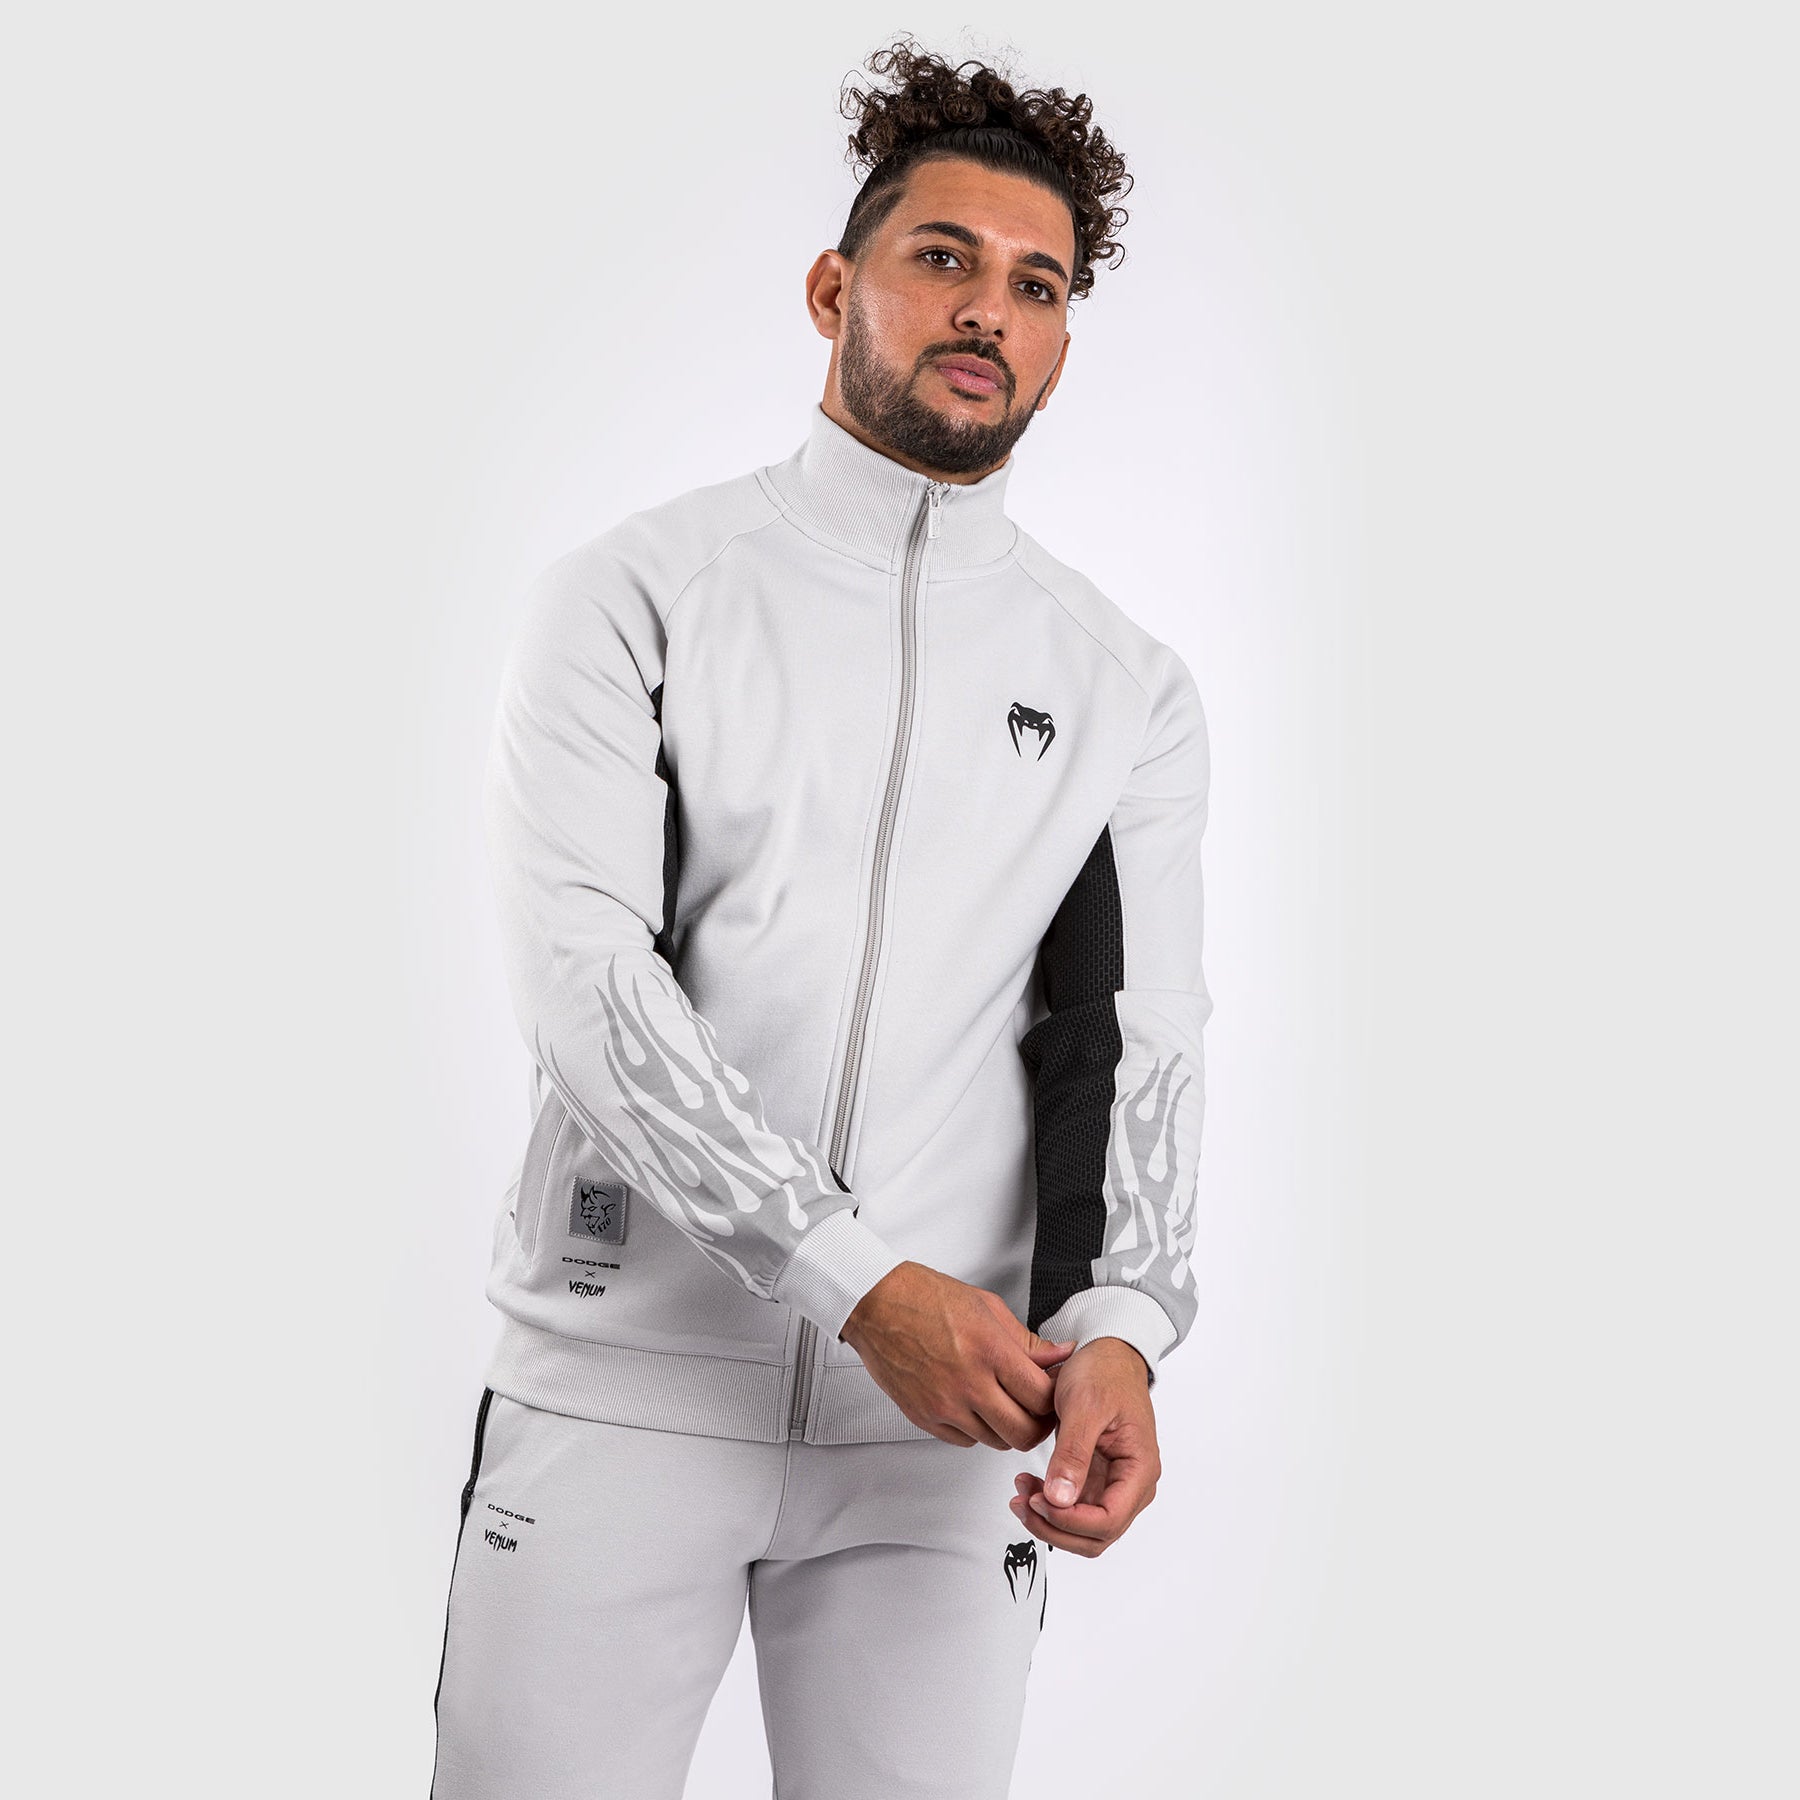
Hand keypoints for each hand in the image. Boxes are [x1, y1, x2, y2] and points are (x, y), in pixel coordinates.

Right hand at [840, 1262, 1076, 1449]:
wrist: (877, 1305)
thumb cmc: (927, 1298)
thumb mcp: (987, 1307)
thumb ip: (1027, 1340)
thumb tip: (1060, 1355)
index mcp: (989, 1351)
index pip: (1041, 1397)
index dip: (1054, 1400)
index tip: (1052, 1394)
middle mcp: (968, 1383)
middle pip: (1023, 1433)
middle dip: (1037, 1425)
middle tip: (1035, 1410)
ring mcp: (944, 1405)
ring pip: (995, 1442)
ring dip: (1006, 1428)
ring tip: (1003, 1404)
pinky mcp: (924, 1418)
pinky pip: (965, 1441)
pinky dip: (976, 1430)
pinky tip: (974, 1406)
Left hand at [1008, 1337, 1159, 1555]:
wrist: (1106, 1355)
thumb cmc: (1104, 1373)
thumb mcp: (1085, 1406)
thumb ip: (1073, 1454)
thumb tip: (1060, 1499)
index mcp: (1139, 1469)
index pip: (1109, 1520)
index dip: (1071, 1521)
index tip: (1041, 1501)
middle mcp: (1131, 1484)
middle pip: (1096, 1535)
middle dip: (1056, 1528)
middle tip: (1023, 1503)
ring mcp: (1113, 1484)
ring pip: (1082, 1528)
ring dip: (1050, 1520)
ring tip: (1020, 1493)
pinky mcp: (1095, 1478)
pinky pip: (1073, 1508)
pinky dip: (1049, 1505)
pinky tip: (1028, 1485)